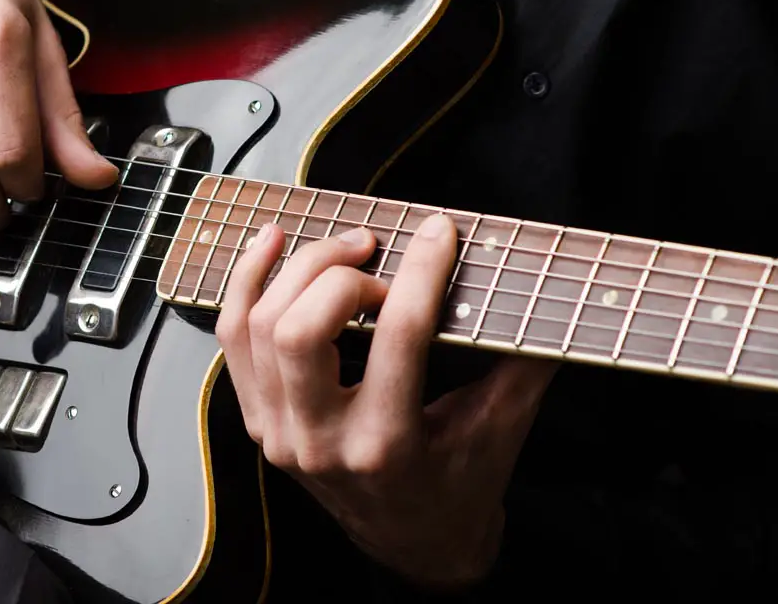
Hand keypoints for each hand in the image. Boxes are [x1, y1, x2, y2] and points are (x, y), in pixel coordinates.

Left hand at [216, 215, 557, 589]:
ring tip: (344, 246)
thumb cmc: (459, 486)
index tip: (439, 231)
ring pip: (260, 328)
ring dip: (296, 268)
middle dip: (340, 273)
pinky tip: (271, 244)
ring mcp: (279, 433)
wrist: (414, 544)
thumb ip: (523, 361)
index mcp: (388, 445)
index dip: (421, 272)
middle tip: (379, 253)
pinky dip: (246, 284)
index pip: (399, 338)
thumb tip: (544, 288)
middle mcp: (321, 441)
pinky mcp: (258, 420)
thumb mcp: (502, 429)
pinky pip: (232, 339)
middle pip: (301, 331)